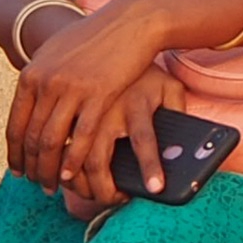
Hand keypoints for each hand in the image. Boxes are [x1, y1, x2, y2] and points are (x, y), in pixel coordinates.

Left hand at [7, 7, 172, 200]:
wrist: (130, 20)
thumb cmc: (98, 37)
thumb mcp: (59, 54)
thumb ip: (45, 78)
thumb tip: (35, 97)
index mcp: (32, 75)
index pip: (16, 124)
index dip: (15, 152)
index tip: (18, 171)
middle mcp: (46, 83)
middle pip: (31, 136)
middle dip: (32, 166)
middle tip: (37, 184)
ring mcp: (71, 88)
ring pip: (52, 139)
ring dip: (50, 168)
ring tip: (53, 186)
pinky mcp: (100, 94)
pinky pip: (81, 134)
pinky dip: (73, 158)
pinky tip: (72, 173)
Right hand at [62, 65, 191, 207]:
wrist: (111, 41)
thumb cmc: (146, 76)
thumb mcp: (169, 87)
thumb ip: (178, 111)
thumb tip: (186, 145)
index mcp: (137, 103)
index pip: (145, 139)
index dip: (150, 166)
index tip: (156, 190)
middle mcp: (106, 109)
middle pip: (99, 160)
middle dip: (103, 190)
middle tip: (112, 201)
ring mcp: (80, 112)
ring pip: (72, 158)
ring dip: (78, 184)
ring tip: (91, 195)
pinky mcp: (64, 112)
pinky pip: (56, 146)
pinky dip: (59, 166)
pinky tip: (65, 178)